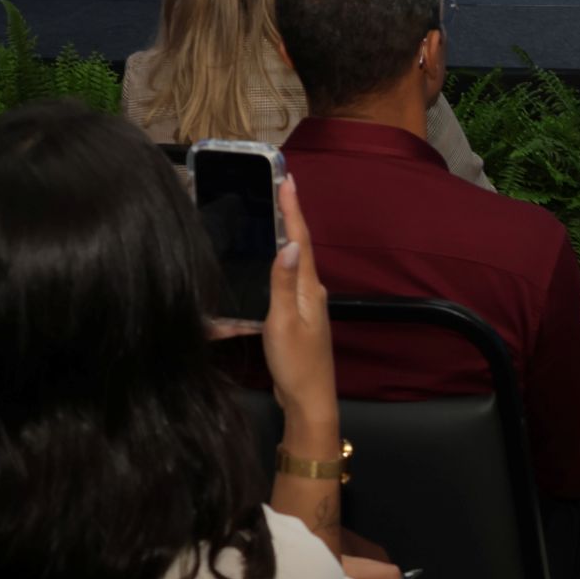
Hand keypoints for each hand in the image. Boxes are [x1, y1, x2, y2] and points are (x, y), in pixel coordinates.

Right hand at [259, 177, 337, 437]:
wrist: (309, 398)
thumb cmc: (295, 362)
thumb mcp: (283, 322)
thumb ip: (282, 284)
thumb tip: (286, 244)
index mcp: (309, 287)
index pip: (299, 240)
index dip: (293, 209)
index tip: (288, 180)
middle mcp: (311, 290)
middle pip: (299, 245)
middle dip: (288, 216)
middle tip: (276, 188)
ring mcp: (307, 304)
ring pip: (294, 261)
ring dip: (284, 237)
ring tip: (270, 215)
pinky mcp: (298, 317)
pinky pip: (288, 279)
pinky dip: (279, 263)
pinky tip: (268, 263)